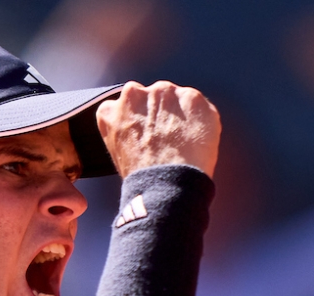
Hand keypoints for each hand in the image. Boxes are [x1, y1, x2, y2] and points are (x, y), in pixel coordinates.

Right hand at [96, 81, 220, 178]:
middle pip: (152, 96)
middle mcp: (134, 94)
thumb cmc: (143, 177)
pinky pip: (198, 106)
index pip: (125, 104)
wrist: (167, 184)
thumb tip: (141, 131)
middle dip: (161, 111)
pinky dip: (202, 120)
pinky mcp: (191, 97)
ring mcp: (164, 93)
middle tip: (169, 138)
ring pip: (176, 98)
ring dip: (182, 114)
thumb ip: (124, 130)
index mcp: (111, 111)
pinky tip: (198, 140)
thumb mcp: (117, 153)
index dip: (140, 119)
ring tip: (185, 142)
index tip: (148, 131)